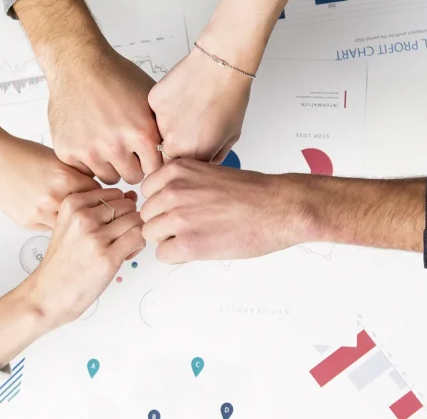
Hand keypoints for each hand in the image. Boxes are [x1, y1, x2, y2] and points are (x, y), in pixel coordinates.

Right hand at [0, 136, 99, 229]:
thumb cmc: (24, 154)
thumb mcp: (59, 158)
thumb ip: (78, 175)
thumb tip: (96, 190)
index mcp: (66, 177)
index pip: (99, 195)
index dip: (100, 196)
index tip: (101, 198)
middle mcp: (54, 197)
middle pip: (86, 213)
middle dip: (88, 211)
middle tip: (89, 209)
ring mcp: (41, 212)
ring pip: (69, 225)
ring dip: (71, 221)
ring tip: (69, 213)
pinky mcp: (28, 222)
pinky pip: (51, 228)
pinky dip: (53, 222)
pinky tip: (49, 212)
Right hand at [0, 188, 144, 367]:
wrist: (48, 294)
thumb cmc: (62, 263)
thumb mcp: (71, 225)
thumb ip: (99, 209)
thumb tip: (131, 196)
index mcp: (71, 204)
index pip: (115, 193)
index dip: (120, 208)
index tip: (111, 224)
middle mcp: (83, 217)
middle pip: (127, 205)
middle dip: (129, 220)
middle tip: (119, 238)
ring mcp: (95, 237)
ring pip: (136, 220)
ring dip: (135, 233)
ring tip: (122, 247)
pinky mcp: (108, 257)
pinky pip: (139, 237)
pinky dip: (138, 246)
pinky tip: (124, 255)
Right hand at [48, 49, 162, 183]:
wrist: (78, 64)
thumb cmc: (114, 76)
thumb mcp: (150, 99)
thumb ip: (162, 128)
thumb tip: (175, 150)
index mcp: (141, 133)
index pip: (156, 170)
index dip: (151, 161)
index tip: (146, 154)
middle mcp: (116, 145)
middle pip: (133, 177)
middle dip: (132, 165)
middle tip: (125, 147)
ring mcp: (90, 151)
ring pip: (108, 177)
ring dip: (110, 165)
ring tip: (107, 141)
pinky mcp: (68, 151)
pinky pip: (85, 171)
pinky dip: (87, 160)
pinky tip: (89, 139)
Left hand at [140, 159, 310, 263]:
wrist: (279, 207)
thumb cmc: (253, 193)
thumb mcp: (208, 173)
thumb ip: (182, 184)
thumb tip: (165, 200)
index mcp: (177, 170)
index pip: (147, 191)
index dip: (162, 204)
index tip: (176, 209)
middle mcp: (173, 191)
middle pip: (147, 215)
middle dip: (164, 223)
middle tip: (189, 227)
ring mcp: (178, 218)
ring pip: (151, 235)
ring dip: (169, 239)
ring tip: (196, 236)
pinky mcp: (188, 243)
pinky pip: (163, 255)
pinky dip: (177, 255)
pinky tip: (198, 248)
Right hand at [148, 48, 249, 163]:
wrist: (220, 66)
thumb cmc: (230, 97)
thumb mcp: (231, 137)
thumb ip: (213, 156)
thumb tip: (204, 163)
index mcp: (192, 155)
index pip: (178, 169)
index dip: (185, 160)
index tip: (191, 150)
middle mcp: (172, 142)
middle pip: (165, 153)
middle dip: (176, 145)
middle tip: (191, 127)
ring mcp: (159, 121)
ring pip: (158, 131)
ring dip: (170, 125)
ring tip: (189, 108)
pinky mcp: (153, 102)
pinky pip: (155, 111)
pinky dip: (166, 106)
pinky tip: (182, 96)